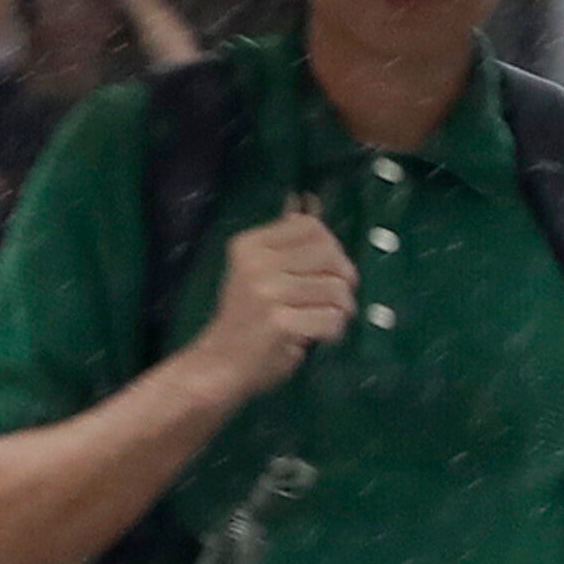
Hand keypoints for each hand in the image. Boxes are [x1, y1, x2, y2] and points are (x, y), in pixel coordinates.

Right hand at [190, 202, 352, 395]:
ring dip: (340, 310)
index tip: (326, 272)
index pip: (312, 227)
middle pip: (331, 255)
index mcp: (250, 245)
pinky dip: (333, 331)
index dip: (332, 250)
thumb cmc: (247, 319)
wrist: (220, 364)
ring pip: (337, 289)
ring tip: (319, 320)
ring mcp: (267, 292)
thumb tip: (309, 199)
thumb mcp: (259, 270)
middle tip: (332, 300)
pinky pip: (333, 319)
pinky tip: (313, 337)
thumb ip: (287, 242)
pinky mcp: (281, 322)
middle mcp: (256, 263)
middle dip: (343, 280)